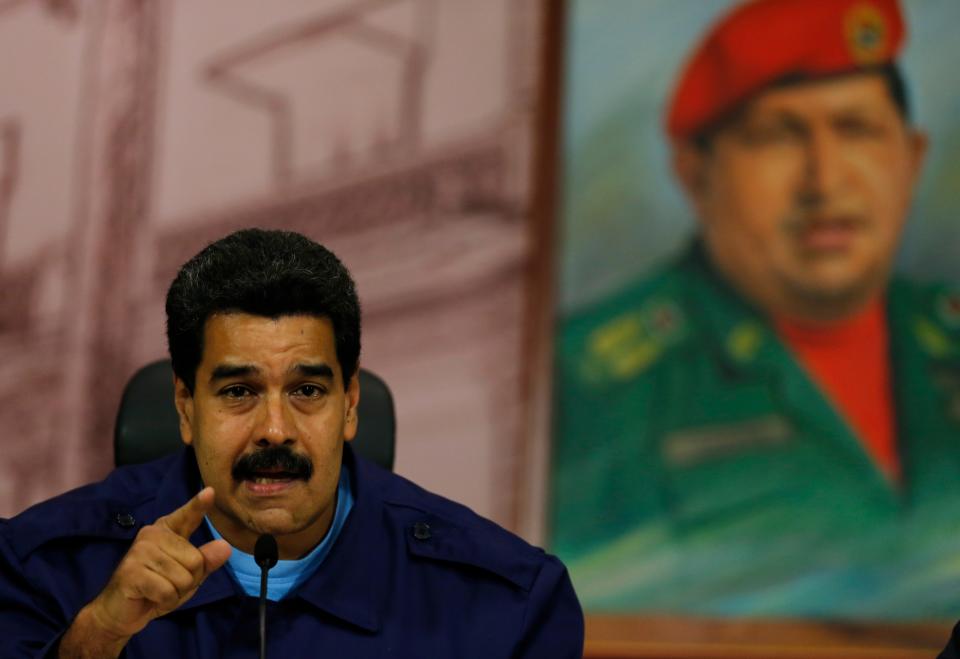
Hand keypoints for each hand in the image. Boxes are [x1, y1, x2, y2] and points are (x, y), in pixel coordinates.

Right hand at [63, 487, 231, 654]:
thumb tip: (225, 546)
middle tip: (166, 584)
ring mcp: (140, 551)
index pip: (187, 516)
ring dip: (176, 593)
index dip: (199, 505)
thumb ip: (206, 561)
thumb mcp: (189, 576)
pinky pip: (168, 591)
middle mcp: (152, 534)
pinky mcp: (132, 571)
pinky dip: (165, 601)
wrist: (120, 612)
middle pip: (196, 560)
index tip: (211, 491)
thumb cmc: (158, 589)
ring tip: (157, 590)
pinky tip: (149, 597)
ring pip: (184, 578)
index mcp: (167, 531)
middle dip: (188, 581)